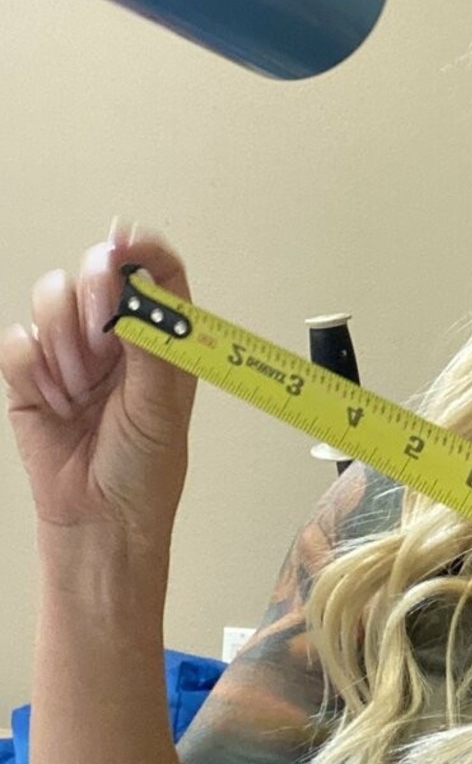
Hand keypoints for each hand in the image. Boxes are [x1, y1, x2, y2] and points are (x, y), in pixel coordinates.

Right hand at [0, 224, 196, 544]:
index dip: (140, 248)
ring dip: (65, 345)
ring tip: (81, 392)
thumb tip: (139, 284)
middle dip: (95, 298)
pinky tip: (56, 405)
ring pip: (51, 298)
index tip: (122, 244)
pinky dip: (34, 370)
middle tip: (102, 340)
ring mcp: (72, 352)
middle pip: (96, 272)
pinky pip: (18, 341)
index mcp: (162, 339)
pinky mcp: (31, 374)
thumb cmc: (144, 469)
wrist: (99, 519)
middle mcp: (117, 337)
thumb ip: (151, 342)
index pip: (157, 271)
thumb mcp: (162, 405)